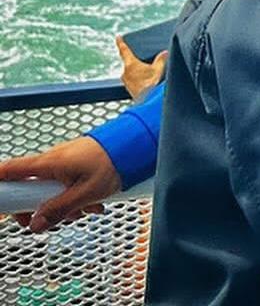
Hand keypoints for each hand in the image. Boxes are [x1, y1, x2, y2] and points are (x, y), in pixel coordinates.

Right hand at [0, 137, 120, 232]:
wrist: (138, 143)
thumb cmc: (114, 161)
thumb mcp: (86, 193)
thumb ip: (58, 210)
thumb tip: (35, 225)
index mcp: (49, 163)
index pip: (10, 170)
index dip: (0, 184)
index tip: (0, 202)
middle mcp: (53, 159)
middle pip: (30, 189)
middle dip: (40, 209)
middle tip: (54, 221)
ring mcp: (63, 161)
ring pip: (50, 190)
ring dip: (64, 205)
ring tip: (85, 210)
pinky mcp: (75, 163)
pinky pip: (65, 184)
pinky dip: (75, 197)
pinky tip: (93, 203)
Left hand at [116, 35, 166, 97]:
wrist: (149, 101)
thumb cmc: (152, 84)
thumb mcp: (159, 68)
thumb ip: (161, 59)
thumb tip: (164, 53)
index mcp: (131, 64)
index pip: (124, 50)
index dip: (121, 43)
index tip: (118, 37)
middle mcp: (125, 72)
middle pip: (129, 62)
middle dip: (136, 61)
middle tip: (145, 63)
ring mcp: (126, 82)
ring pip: (130, 72)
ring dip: (137, 71)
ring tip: (149, 74)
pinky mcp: (129, 89)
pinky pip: (132, 80)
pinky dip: (138, 78)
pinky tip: (147, 81)